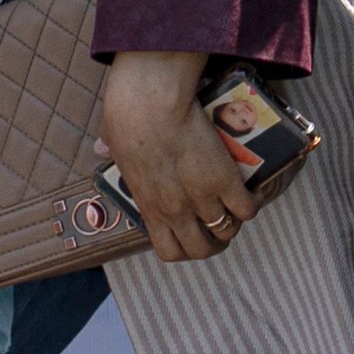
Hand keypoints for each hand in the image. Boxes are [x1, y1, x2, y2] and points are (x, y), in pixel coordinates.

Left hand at [95, 52, 256, 260]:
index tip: (194, 230)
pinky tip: (253, 190)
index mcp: (148, 206)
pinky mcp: (223, 180)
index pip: (170, 250)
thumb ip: (112, 153)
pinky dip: (251, 203)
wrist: (152, 102)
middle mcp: (174, 211)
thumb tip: (101, 148)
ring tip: (238, 203)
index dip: (186, 245)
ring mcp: (200, 198)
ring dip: (234, 220)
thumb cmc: (129, 117)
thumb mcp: (115, 145)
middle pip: (202, 249)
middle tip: (221, 222)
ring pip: (227, 231)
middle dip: (215, 241)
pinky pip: (246, 208)